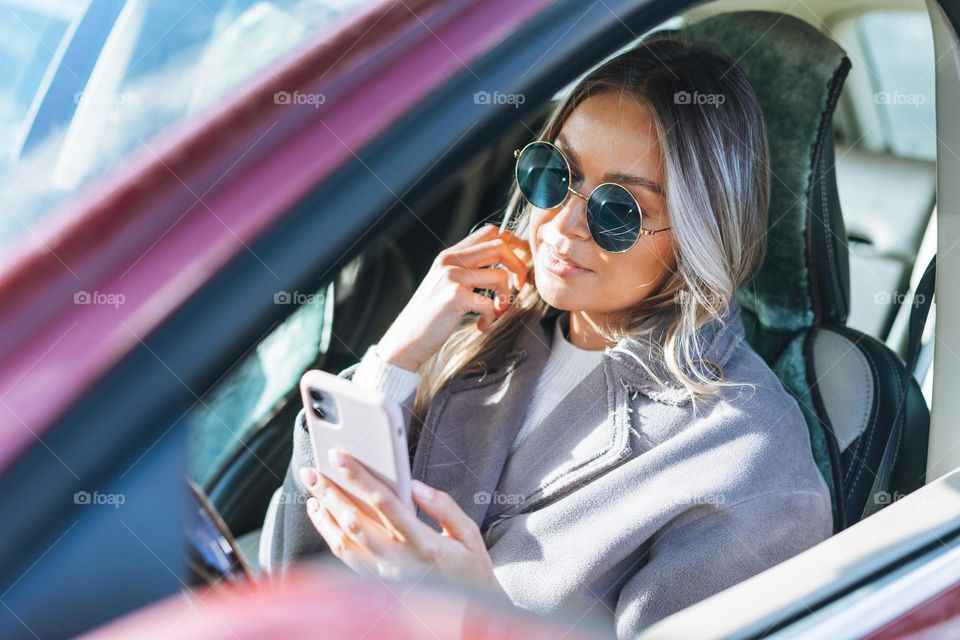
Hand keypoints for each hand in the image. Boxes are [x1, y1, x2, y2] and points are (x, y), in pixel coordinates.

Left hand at [299, 449, 508, 599]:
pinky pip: (347, 558)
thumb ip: (443, 506)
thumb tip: (414, 485)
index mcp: (423, 543)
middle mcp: (399, 560)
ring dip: (324, 514)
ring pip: (345, 542)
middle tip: (312, 472)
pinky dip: (329, 535)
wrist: (466, 615)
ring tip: (312, 491)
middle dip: (331, 493)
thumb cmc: (470, 571)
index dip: (359, 477)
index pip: (384, 503)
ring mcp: (385, 575)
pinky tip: (322, 517)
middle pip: (355, 521)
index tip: (340, 457)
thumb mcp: (469, 535)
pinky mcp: (377, 583)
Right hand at [375, 224, 529, 370]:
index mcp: (450, 255)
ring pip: (500, 275)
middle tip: (520, 286)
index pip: (490, 232)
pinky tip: (481, 325)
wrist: (405, 339)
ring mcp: (452, 277)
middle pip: (500, 245)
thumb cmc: (430, 316)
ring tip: (494, 313)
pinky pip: (490, 304)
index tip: (520, 263)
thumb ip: (467, 270)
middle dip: (519, 266)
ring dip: (505, 298)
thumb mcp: (445, 284)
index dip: (513, 243)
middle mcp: (450, 261)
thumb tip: (502, 265)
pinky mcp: (455, 297)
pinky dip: (491, 318)